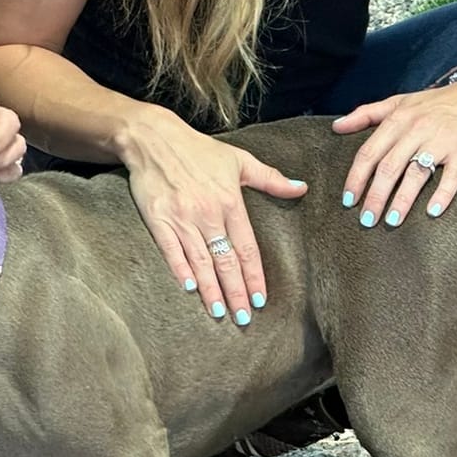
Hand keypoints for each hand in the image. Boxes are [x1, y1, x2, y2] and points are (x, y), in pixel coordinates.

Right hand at [122, 111, 306, 325]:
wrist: (154, 139)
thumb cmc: (199, 150)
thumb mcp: (239, 160)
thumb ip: (271, 179)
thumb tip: (302, 188)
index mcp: (230, 202)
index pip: (247, 248)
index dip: (254, 276)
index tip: (260, 299)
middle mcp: (208, 214)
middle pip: (226, 261)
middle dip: (236, 291)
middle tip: (243, 318)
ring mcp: (182, 218)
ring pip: (201, 261)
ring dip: (211, 289)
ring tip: (220, 311)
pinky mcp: (158, 219)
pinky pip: (171, 251)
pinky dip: (181, 270)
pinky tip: (190, 288)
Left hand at [330, 82, 456, 226]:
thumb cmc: (437, 102)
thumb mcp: (400, 102)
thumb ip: (366, 114)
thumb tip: (336, 126)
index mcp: (399, 119)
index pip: (370, 152)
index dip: (357, 177)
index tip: (348, 200)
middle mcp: (417, 129)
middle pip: (390, 167)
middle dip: (375, 196)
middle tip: (366, 219)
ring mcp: (441, 140)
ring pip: (417, 173)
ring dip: (402, 200)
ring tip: (391, 221)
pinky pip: (452, 175)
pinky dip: (442, 194)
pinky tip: (432, 212)